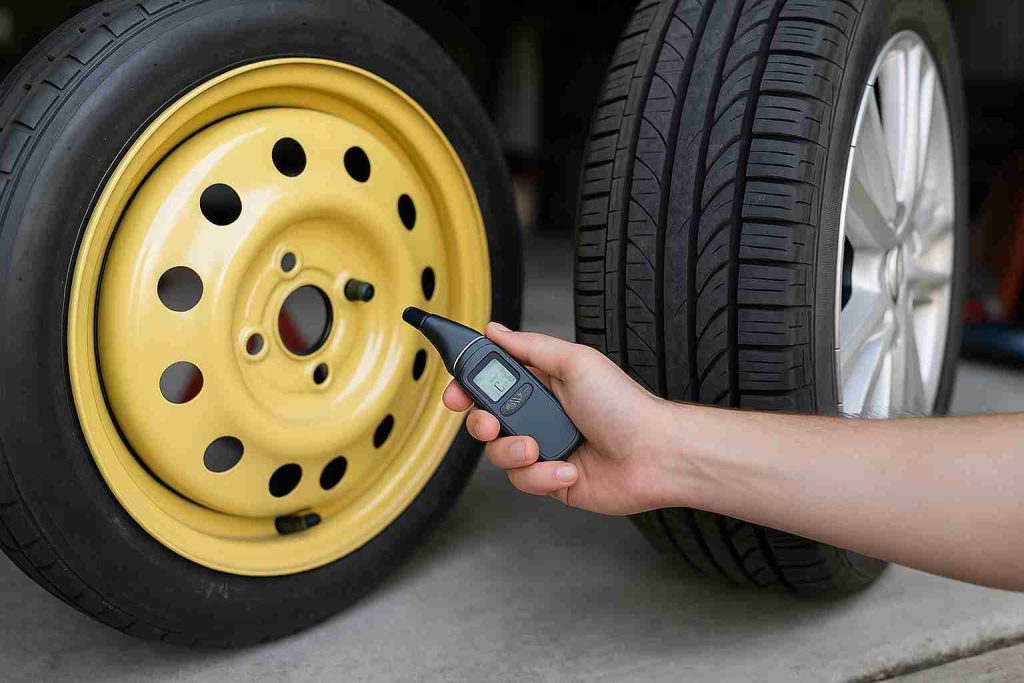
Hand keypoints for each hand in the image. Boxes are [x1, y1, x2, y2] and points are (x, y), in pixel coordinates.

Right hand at [442, 322, 674, 514]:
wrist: (655, 455)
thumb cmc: (624, 406)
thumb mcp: (575, 362)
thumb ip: (530, 347)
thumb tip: (495, 329)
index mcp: (542, 384)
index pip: (490, 382)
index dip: (466, 386)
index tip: (455, 393)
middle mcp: (539, 416)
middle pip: (484, 421)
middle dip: (482, 425)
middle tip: (492, 425)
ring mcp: (544, 449)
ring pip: (498, 455)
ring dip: (515, 452)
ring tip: (541, 448)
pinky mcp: (550, 480)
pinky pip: (524, 481)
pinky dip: (543, 476)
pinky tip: (569, 469)